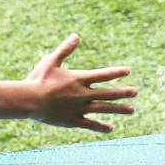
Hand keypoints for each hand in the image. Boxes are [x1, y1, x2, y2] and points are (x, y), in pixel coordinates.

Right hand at [0, 34, 137, 131]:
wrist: (29, 100)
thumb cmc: (38, 79)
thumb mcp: (51, 61)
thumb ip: (65, 50)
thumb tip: (76, 36)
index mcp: (79, 78)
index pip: (103, 75)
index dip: (116, 72)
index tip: (127, 71)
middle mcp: (83, 94)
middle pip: (108, 93)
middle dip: (123, 92)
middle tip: (135, 92)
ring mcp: (79, 108)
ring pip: (104, 108)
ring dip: (118, 109)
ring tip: (131, 109)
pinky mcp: (73, 120)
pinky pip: (90, 124)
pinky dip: (101, 127)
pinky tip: (110, 128)